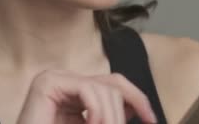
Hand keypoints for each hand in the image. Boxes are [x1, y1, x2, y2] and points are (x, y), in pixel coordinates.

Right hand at [16, 69, 157, 123]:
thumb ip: (110, 118)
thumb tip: (138, 107)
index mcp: (75, 94)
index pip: (114, 86)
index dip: (137, 100)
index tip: (152, 120)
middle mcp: (65, 82)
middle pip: (113, 83)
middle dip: (127, 109)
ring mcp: (54, 79)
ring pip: (104, 88)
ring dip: (111, 119)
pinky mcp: (46, 83)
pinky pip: (87, 88)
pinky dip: (97, 111)